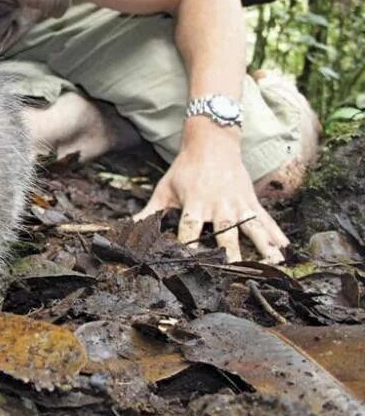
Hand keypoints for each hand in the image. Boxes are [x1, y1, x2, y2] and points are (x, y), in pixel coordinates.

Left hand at [134, 144, 287, 263]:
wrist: (212, 142)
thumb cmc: (185, 168)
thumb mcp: (165, 189)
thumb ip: (150, 211)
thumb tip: (129, 226)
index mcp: (195, 203)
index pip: (190, 230)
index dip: (189, 246)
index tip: (191, 264)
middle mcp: (219, 205)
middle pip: (225, 232)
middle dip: (230, 252)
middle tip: (235, 273)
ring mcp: (238, 203)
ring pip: (252, 228)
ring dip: (263, 247)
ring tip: (273, 265)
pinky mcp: (251, 201)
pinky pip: (266, 220)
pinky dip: (276, 234)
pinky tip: (285, 250)